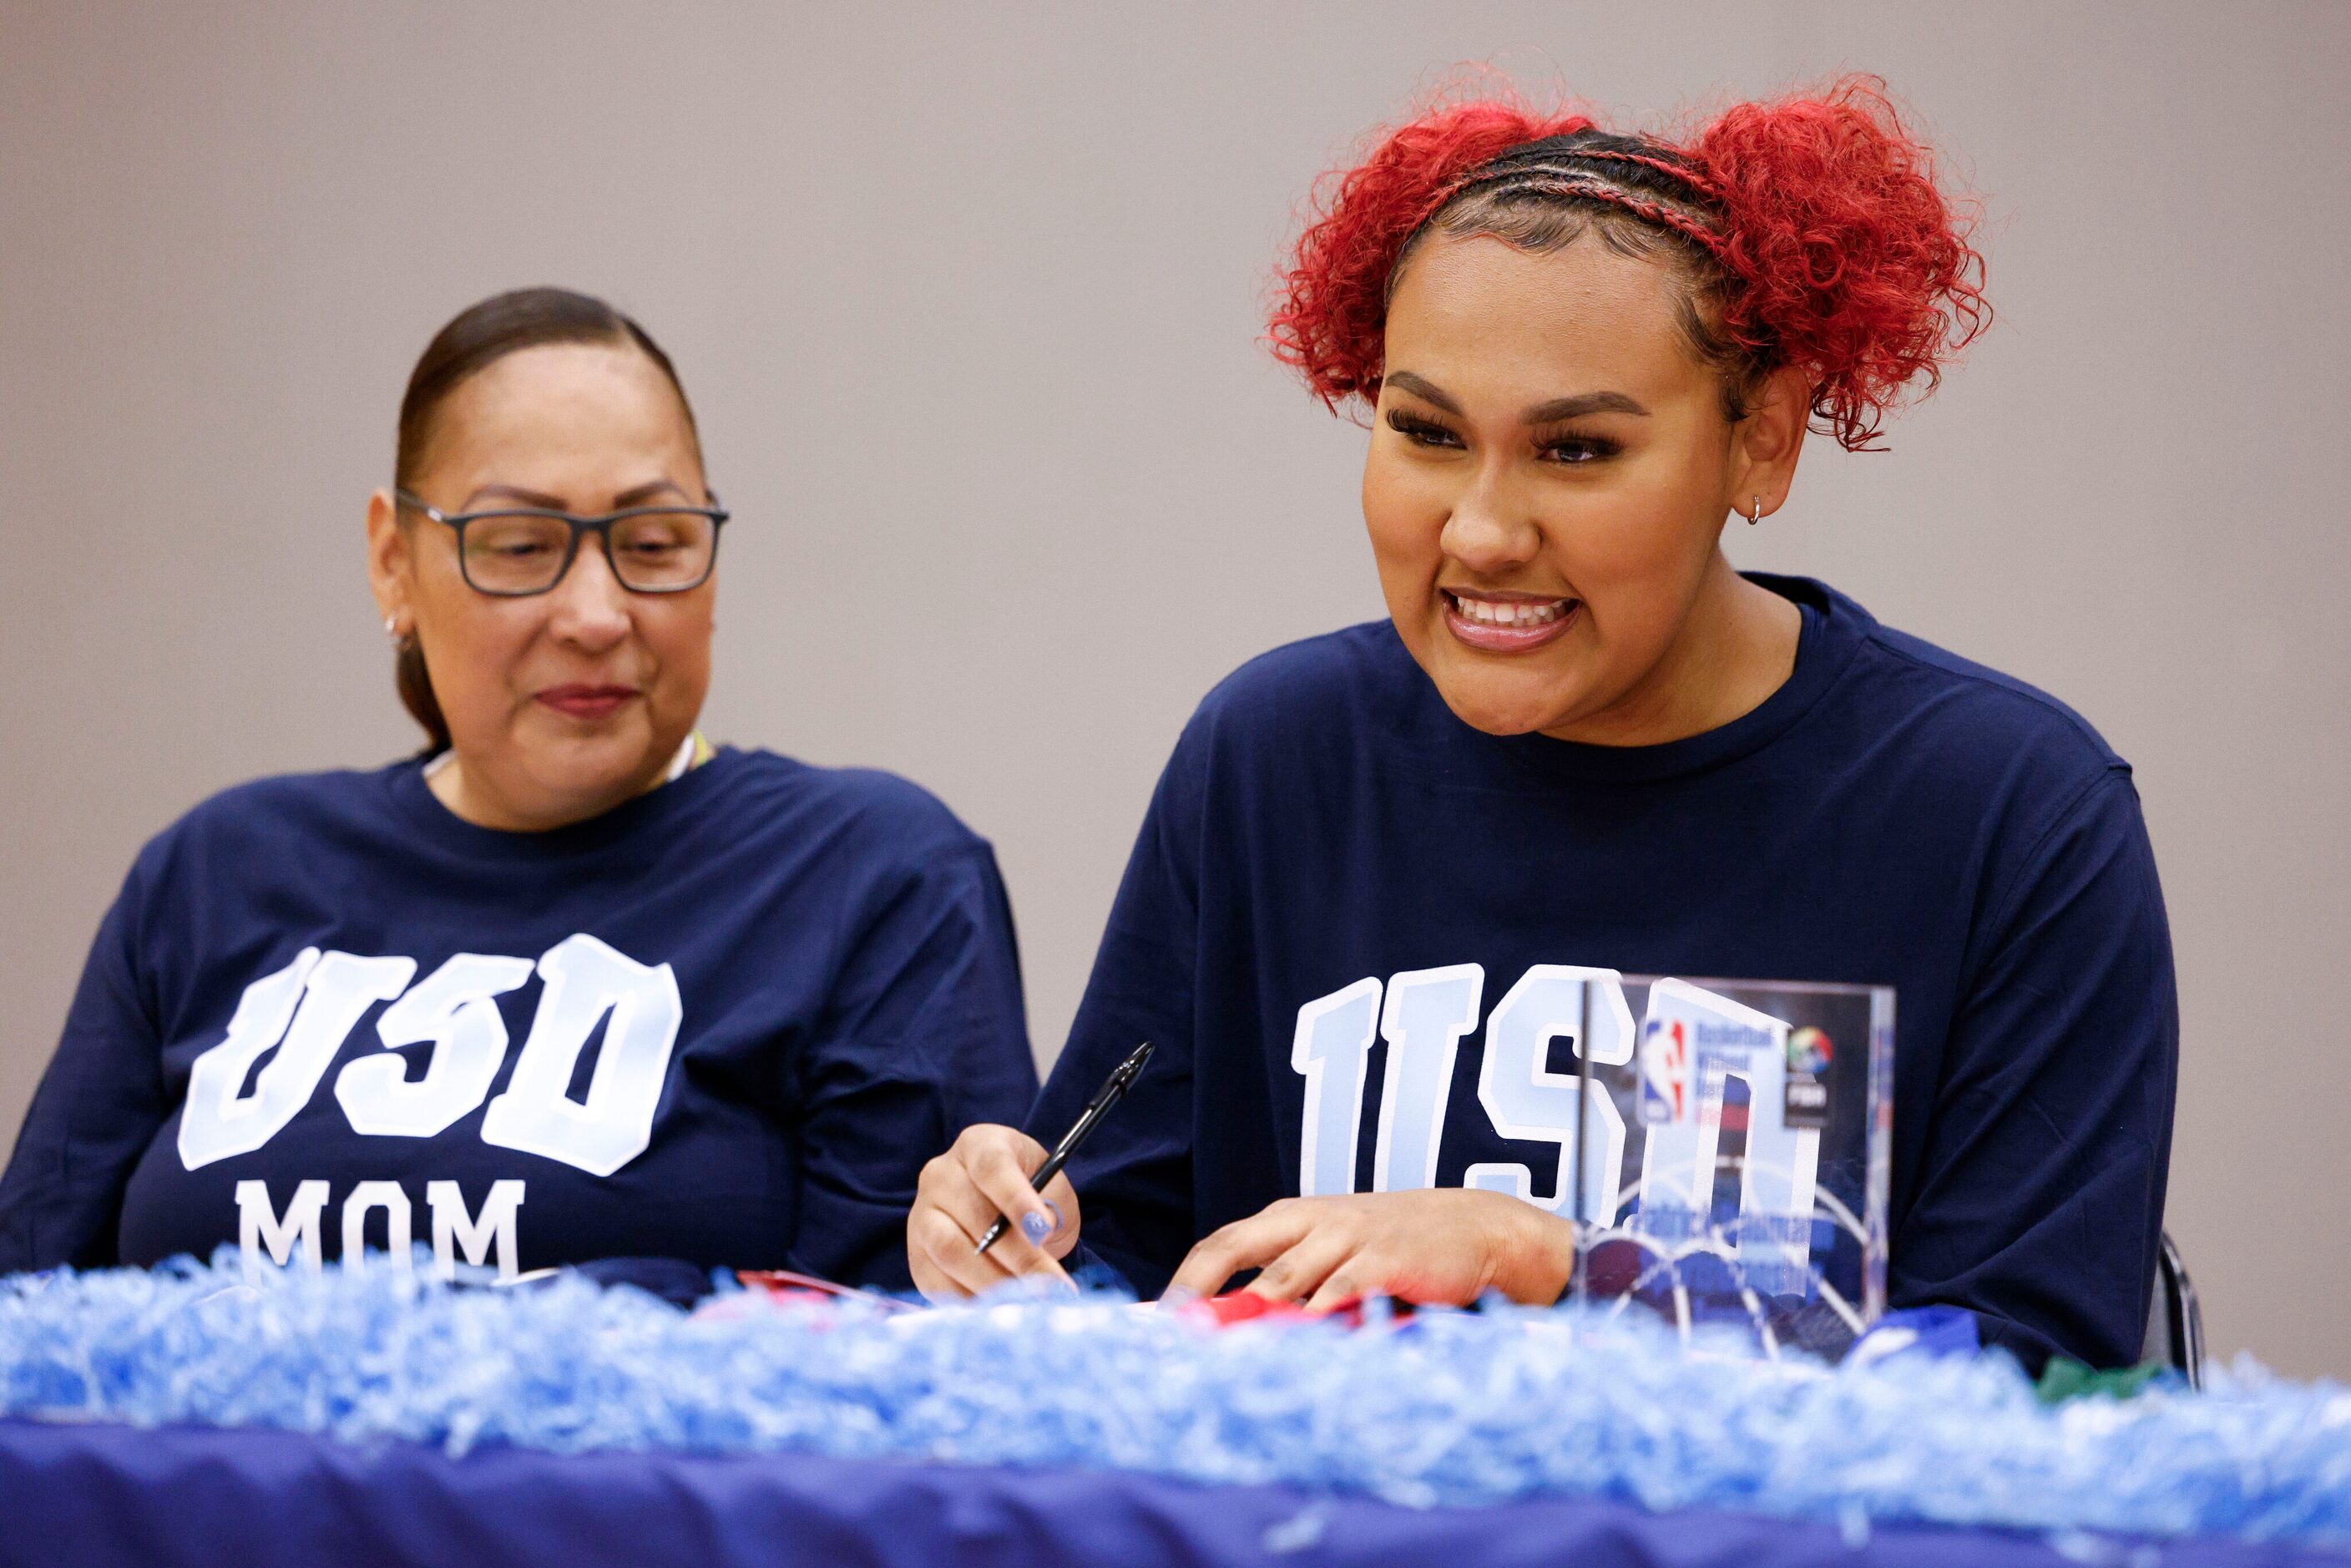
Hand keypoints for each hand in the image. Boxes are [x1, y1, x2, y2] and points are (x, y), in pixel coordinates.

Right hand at [908, 1123, 1079, 1301]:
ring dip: (995, 1284)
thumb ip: (1053, 1206)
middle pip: (973, 1218)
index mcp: (978, 1145)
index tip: (1043, 1230)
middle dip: (1019, 1258)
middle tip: (1053, 1286)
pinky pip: (938, 1285)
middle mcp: (940, 1176)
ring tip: (1031, 1302)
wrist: (998, 1207)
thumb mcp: (1053, 1187)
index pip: (992, 1167)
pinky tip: (1003, 1308)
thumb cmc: (1033, 1192)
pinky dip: (972, 1301)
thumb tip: (1041, 1235)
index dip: (1017, 1199)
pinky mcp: (916, 1256)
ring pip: (951, 1254)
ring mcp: (921, 1216)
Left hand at [1164, 1189, 1575, 1311]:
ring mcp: (1346, 1238)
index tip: (1156, 1319)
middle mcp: (1310, 1222)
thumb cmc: (1392, 1248)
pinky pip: (1339, 1291)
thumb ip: (1288, 1286)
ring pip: (1282, 1279)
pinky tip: (1295, 1345)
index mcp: (1291, 1220)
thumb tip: (1229, 1332)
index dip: (1186, 1280)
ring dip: (1245, 1318)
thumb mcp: (1334, 1253)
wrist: (1472, 1227)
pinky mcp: (1383, 1260)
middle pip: (1236, 1251)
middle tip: (1171, 1333)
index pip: (1221, 1244)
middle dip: (1197, 1292)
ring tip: (1215, 1352)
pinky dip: (1313, 1318)